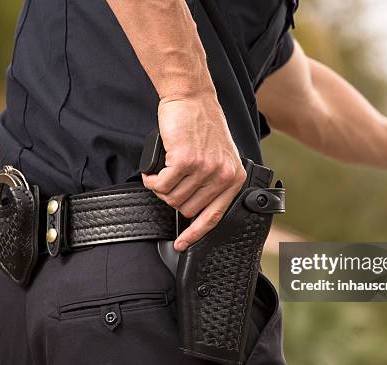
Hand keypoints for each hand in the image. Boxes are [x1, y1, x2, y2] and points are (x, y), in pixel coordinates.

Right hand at [142, 93, 245, 251]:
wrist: (192, 98)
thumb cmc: (202, 125)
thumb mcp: (219, 156)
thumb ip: (213, 182)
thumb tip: (195, 210)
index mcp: (234, 178)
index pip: (214, 216)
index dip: (195, 234)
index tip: (182, 244)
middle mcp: (222, 175)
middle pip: (187, 208)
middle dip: (173, 198)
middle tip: (169, 182)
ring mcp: (204, 168)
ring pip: (172, 198)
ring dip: (161, 188)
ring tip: (161, 173)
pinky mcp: (184, 160)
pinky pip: (161, 185)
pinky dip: (152, 180)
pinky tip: (153, 171)